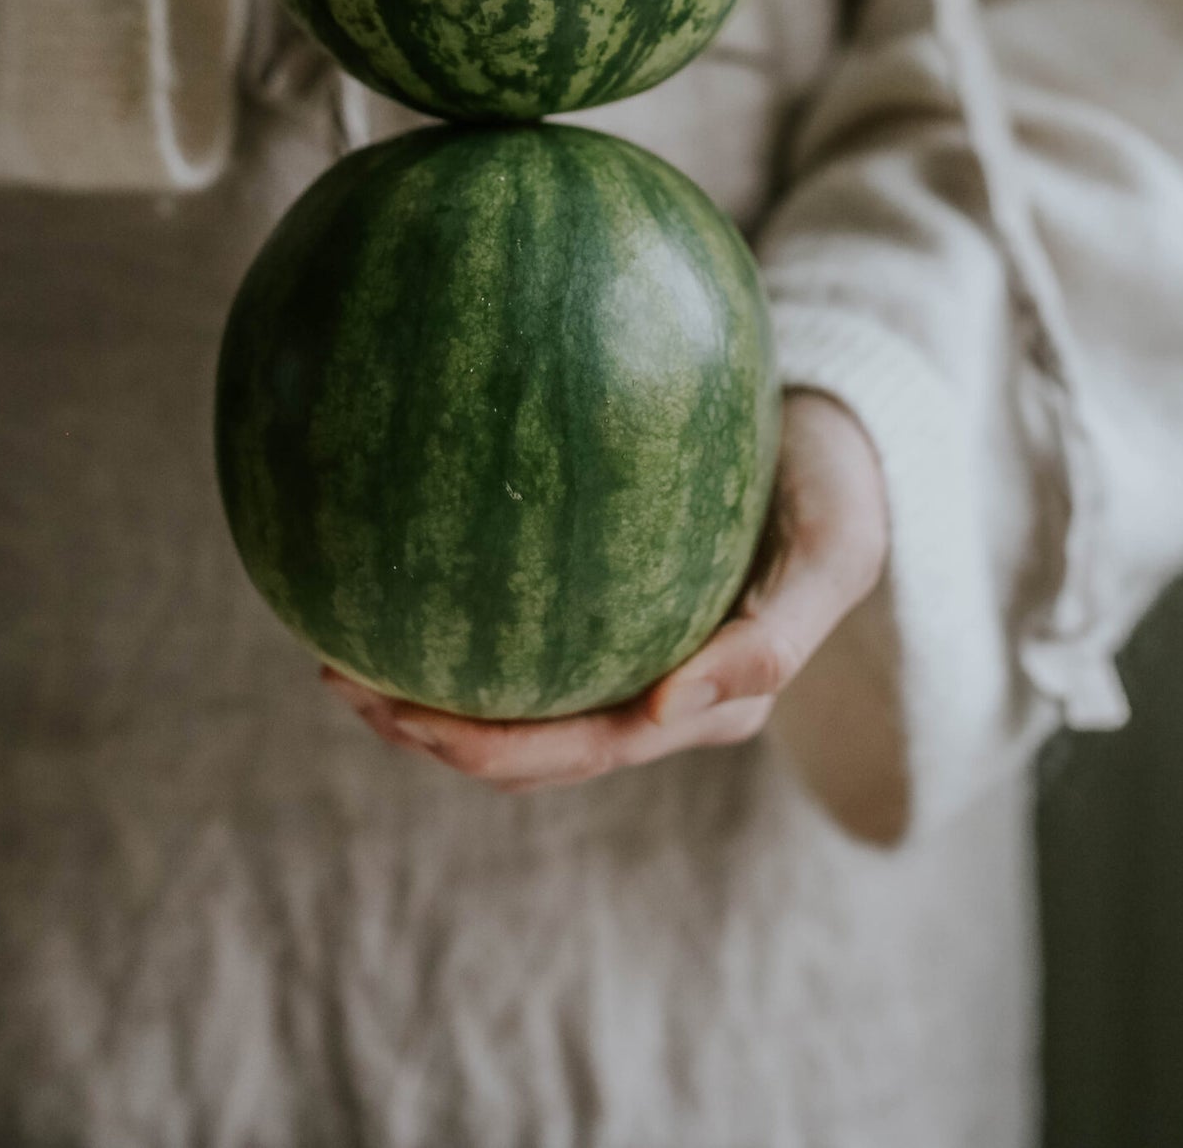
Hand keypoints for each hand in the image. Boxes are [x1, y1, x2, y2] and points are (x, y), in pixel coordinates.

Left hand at [322, 390, 888, 791]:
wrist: (847, 431)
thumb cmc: (841, 485)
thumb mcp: (836, 553)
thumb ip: (774, 638)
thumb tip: (663, 709)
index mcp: (707, 704)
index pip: (574, 751)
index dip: (480, 747)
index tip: (397, 706)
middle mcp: (662, 697)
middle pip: (527, 745)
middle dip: (425, 727)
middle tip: (335, 674)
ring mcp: (636, 656)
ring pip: (517, 702)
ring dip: (426, 692)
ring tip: (338, 646)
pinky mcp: (618, 607)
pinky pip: (527, 636)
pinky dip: (458, 625)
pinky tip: (395, 580)